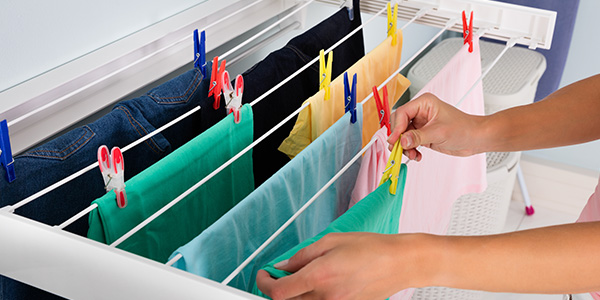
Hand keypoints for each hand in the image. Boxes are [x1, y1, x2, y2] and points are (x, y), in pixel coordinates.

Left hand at [256, 232, 427, 299]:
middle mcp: (326, 296)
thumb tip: (284, 266)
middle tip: (277, 276)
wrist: (399, 263)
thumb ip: (302, 256)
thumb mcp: (331, 241)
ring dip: (294, 294)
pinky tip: (316, 285)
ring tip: (299, 279)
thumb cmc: (370, 248)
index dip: (264, 284)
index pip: (279, 292)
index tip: (264, 275)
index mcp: (320, 276)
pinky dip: (311, 297)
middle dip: (276, 289)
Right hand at [388, 93, 483, 159]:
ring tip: (412, 154)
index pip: (402, 113)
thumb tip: (402, 141)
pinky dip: (410, 150)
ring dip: (404, 146)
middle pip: (399, 124)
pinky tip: (417, 155)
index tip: (395, 140)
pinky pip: (409, 142)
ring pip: (402, 135)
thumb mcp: (439, 132)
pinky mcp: (422, 134)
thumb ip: (418, 137)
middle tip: (399, 149)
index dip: (396, 127)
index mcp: (424, 103)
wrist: (475, 138)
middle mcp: (420, 112)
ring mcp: (420, 124)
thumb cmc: (464, 128)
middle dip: (399, 138)